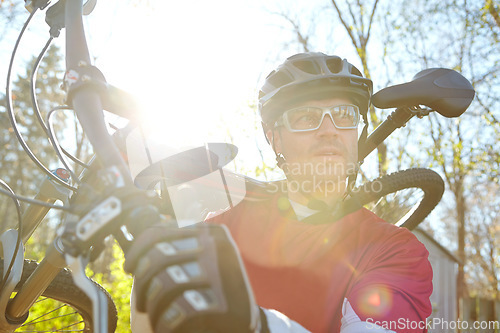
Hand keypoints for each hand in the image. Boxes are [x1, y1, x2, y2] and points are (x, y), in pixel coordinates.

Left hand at [124, 222, 260, 332]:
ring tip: (158, 316)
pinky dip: (166, 324)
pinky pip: (178, 310)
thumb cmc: (214, 294)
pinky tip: (170, 327)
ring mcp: (222, 274)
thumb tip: (138, 239)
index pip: (161, 231)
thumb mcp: (201, 262)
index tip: (129, 267)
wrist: (244, 325)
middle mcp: (217, 247)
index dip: (137, 250)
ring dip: (154, 306)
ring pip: (165, 282)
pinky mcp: (224, 305)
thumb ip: (178, 247)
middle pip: (159, 256)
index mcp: (211, 233)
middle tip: (144, 302)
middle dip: (143, 283)